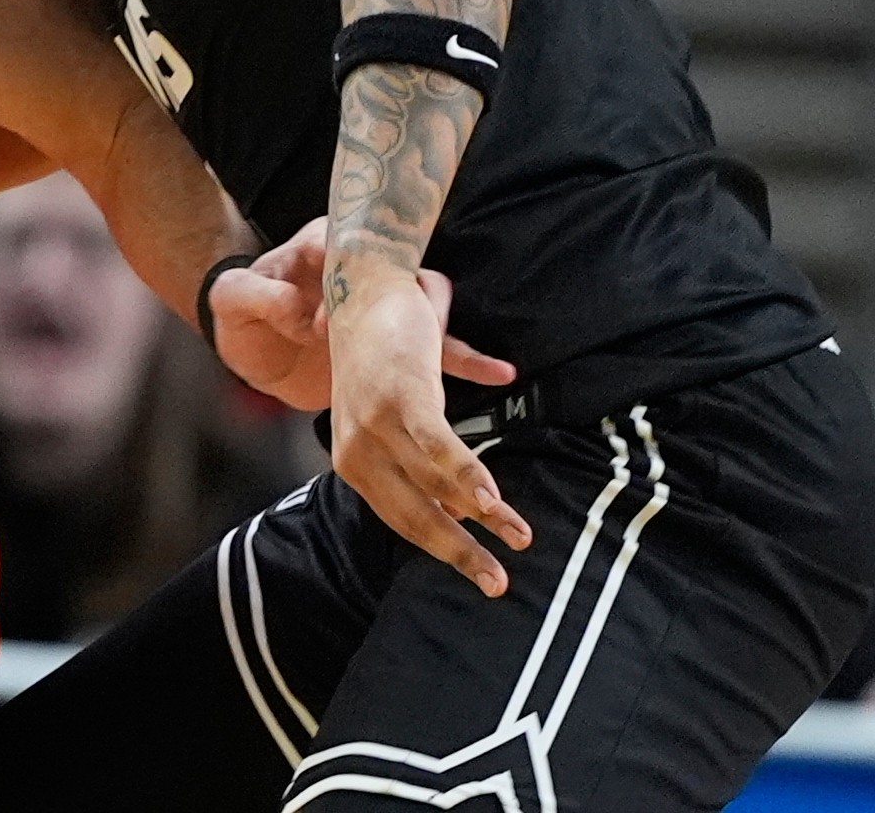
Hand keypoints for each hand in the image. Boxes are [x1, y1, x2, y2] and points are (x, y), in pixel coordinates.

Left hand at [205, 219, 518, 410]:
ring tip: (494, 367)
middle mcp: (357, 274)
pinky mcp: (386, 346)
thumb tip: (293, 305)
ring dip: (450, 339)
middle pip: (400, 276)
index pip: (344, 246)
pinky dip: (461, 363)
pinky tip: (498, 374)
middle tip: (417, 326)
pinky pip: (429, 352)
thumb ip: (254, 294)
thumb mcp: (232, 299)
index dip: (341, 276)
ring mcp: (376, 310)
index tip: (323, 320)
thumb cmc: (241, 312)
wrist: (251, 341)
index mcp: (317, 248)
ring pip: (423, 317)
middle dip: (413, 303)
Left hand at [327, 270, 534, 595]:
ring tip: (519, 535)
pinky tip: (491, 499)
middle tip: (499, 584)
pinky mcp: (400, 395)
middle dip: (461, 552)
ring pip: (433, 485)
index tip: (480, 576)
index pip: (403, 519)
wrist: (362, 290)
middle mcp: (357, 451)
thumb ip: (430, 460)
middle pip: (414, 516)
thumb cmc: (385, 356)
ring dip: (482, 514)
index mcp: (355, 462)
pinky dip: (465, 475)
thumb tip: (465, 504)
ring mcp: (375, 424)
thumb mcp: (402, 416)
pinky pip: (437, 446)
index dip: (444, 549)